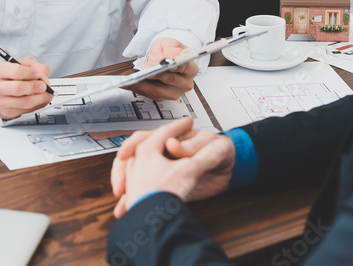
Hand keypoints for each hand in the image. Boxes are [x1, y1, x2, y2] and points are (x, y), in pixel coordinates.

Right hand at [0, 57, 52, 118]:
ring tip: (46, 94)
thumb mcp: (16, 63)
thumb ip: (32, 65)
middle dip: (36, 87)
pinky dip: (37, 106)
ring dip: (41, 99)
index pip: (17, 72)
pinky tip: (40, 100)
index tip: (38, 73)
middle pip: (19, 88)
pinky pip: (26, 111)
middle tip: (44, 86)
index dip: (32, 73)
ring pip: (25, 102)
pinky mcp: (6, 113)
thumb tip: (43, 76)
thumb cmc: (4, 76)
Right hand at [110, 117, 234, 217]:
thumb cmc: (220, 149)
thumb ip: (192, 146)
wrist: (232, 168)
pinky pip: (150, 195)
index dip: (131, 147)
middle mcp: (163, 154)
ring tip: (124, 207)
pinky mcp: (170, 187)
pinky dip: (139, 204)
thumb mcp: (211, 145)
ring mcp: (164, 171)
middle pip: (132, 161)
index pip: (144, 139)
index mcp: (170, 139)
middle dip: (122, 174)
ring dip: (128, 193)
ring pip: (137, 179)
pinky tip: (132, 214)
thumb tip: (173, 145)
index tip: (125, 156)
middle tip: (120, 187)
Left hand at [125, 37, 198, 100]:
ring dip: (142, 85)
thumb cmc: (168, 51)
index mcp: (190, 68)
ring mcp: (174, 92)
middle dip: (156, 75)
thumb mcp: (169, 43)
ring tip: (131, 80)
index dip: (177, 66)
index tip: (169, 64)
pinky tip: (128, 83)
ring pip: (157, 90)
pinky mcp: (162, 97)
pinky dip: (137, 88)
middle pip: (170, 80)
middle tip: (146, 71)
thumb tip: (170, 56)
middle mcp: (185, 83)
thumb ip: (171, 48)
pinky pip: (148, 94)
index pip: (185, 67)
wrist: (163, 58)